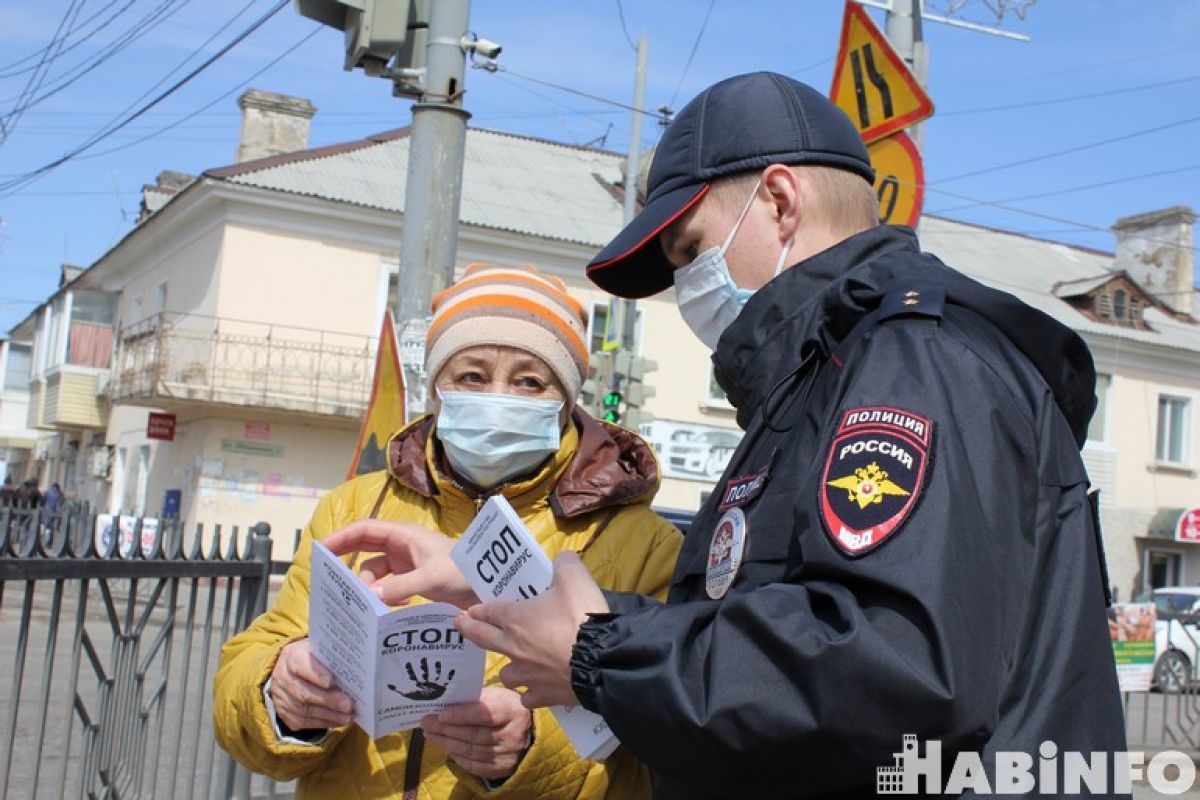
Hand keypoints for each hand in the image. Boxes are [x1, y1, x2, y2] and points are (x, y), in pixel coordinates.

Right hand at [269, 639, 353, 730]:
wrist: (292, 671)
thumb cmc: (314, 658)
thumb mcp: (320, 651)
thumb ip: (332, 658)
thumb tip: (356, 668)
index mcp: (291, 656)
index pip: (300, 665)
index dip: (316, 674)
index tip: (333, 682)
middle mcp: (282, 677)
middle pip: (304, 692)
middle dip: (328, 700)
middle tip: (348, 705)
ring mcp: (281, 697)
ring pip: (304, 710)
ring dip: (329, 715)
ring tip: (348, 716)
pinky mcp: (285, 713)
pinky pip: (304, 721)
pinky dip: (323, 722)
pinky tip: (339, 721)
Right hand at [322, 519, 475, 608]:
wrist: (486, 586)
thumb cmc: (462, 572)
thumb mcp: (431, 577)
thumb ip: (400, 587)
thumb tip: (369, 595)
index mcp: (404, 535)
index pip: (365, 529)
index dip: (342, 537)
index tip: (322, 548)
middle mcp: (402, 546)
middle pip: (365, 547)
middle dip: (348, 560)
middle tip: (328, 576)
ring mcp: (407, 563)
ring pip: (375, 572)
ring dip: (369, 586)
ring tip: (367, 604)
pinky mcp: (413, 579)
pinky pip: (388, 586)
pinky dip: (384, 596)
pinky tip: (389, 609)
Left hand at [421, 686, 532, 780]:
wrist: (526, 730)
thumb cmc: (504, 707)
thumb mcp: (495, 695)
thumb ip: (475, 699)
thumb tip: (444, 703)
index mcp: (513, 710)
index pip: (485, 714)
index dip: (461, 715)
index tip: (441, 714)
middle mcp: (513, 734)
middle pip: (475, 735)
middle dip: (447, 729)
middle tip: (427, 723)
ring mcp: (509, 754)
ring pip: (472, 751)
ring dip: (447, 743)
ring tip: (431, 734)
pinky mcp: (502, 768)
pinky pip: (474, 765)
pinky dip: (457, 757)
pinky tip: (447, 747)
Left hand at [457, 552, 608, 708]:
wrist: (601, 659)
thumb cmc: (581, 617)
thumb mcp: (575, 578)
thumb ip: (565, 564)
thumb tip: (563, 559)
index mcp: (516, 618)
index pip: (489, 611)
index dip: (478, 610)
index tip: (469, 611)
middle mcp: (515, 647)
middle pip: (484, 639)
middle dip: (470, 630)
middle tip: (460, 625)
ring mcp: (527, 675)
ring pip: (506, 673)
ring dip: (507, 667)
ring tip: (514, 665)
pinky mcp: (544, 696)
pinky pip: (528, 697)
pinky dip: (530, 693)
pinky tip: (536, 689)